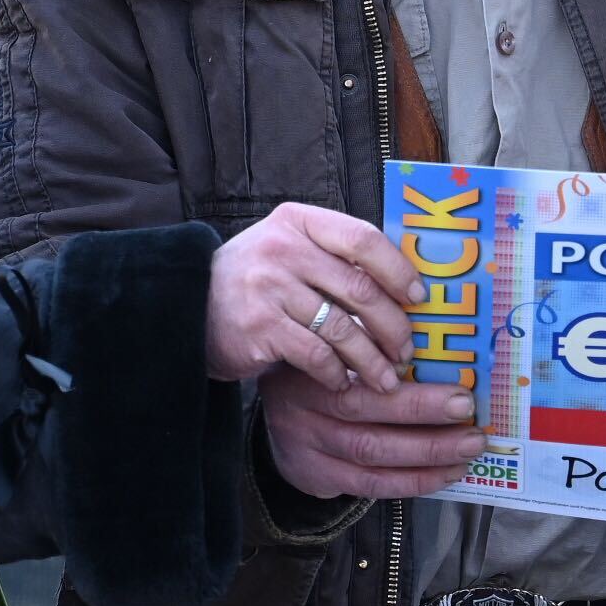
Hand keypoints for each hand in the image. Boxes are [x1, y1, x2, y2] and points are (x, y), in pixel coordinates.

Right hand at [205, 203, 419, 388]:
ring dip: (371, 359)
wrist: (186, 307)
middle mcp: (283, 248)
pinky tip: (343, 383)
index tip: (418, 296)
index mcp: (298, 221)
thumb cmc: (253, 282)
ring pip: (343, 328)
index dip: (399, 269)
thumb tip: (403, 284)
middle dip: (393, 326)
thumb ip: (332, 257)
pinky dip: (336, 374)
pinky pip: (316, 355)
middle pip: (360, 288)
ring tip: (385, 378)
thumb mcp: (287, 250)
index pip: (363, 238)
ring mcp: (269, 287)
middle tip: (407, 350)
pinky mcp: (260, 327)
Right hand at [260, 363, 483, 503]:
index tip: (462, 392)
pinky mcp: (317, 477)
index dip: (415, 396)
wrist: (276, 415)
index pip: (365, 386)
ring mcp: (308, 449)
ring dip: (428, 456)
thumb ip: (374, 347)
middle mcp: (304, 412)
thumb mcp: (333, 348)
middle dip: (429, 424)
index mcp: (312, 371)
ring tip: (468, 449)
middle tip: (474, 422)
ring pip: (373, 458)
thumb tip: (444, 348)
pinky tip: (445, 473)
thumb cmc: (322, 370)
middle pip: (370, 422)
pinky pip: (370, 486)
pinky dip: (412, 482)